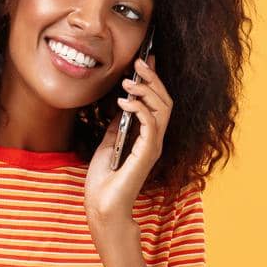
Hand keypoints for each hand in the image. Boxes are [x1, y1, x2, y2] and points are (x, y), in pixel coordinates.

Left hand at [86, 53, 172, 228]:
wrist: (102, 206)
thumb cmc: (104, 180)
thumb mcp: (108, 142)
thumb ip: (118, 125)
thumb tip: (120, 103)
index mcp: (147, 136)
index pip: (158, 102)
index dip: (154, 79)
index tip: (146, 60)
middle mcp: (155, 140)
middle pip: (165, 101)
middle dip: (153, 78)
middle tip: (139, 63)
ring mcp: (153, 147)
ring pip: (163, 108)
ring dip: (146, 90)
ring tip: (127, 81)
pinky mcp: (147, 154)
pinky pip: (151, 124)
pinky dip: (139, 108)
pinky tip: (123, 101)